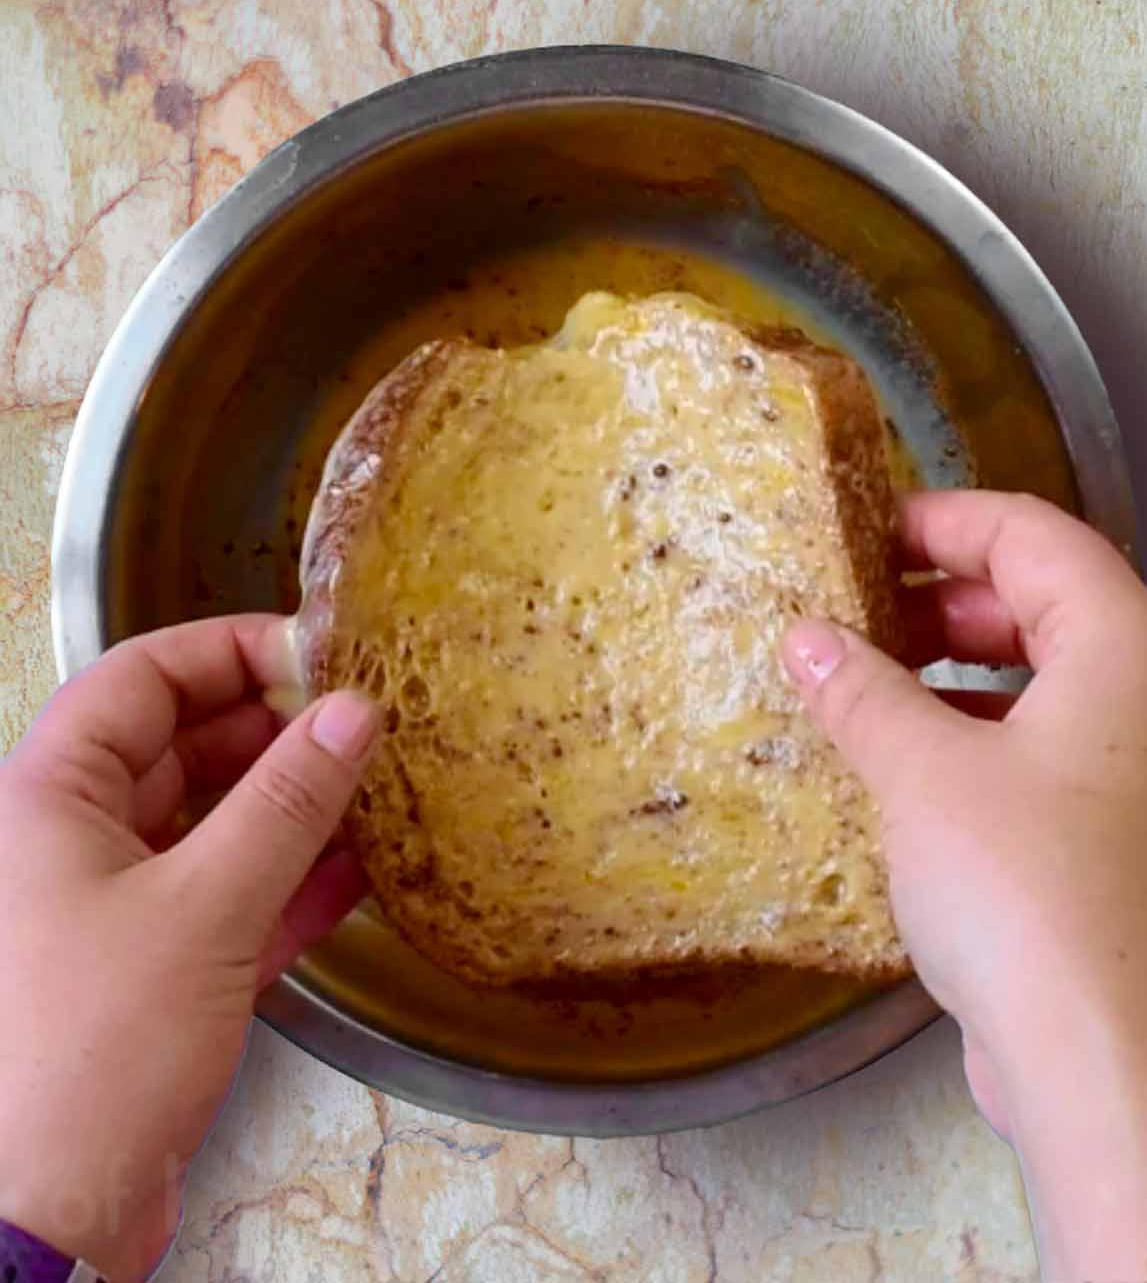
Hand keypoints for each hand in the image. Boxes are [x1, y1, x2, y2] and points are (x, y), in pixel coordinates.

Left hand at [0, 616, 378, 1280]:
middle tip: (361, 721)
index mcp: (50, 797)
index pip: (140, 678)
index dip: (227, 651)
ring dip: (291, 807)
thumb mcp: (203, 907)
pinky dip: (289, 883)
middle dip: (272, 731)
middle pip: (181, 748)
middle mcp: (73, 841)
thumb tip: (353, 713)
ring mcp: (113, 910)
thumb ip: (285, 804)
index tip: (315, 652)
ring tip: (375, 783)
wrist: (45, 1221)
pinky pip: (229, 900)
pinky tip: (359, 869)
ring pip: (212, 826)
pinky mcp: (154, 975)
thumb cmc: (92, 1048)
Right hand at [783, 491, 1146, 1282]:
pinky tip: (905, 775)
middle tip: (850, 617)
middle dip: (939, 606)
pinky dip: (980, 745)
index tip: (861, 531)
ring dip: (952, 680)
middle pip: (1044, 605)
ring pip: (1047, 687)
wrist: (1118, 1072)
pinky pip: (1052, 756)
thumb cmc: (1034, 898)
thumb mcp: (922, 774)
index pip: (1032, 534)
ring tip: (862, 693)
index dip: (941, 520)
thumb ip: (861, 691)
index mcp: (1131, 649)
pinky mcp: (1131, 843)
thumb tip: (807, 639)